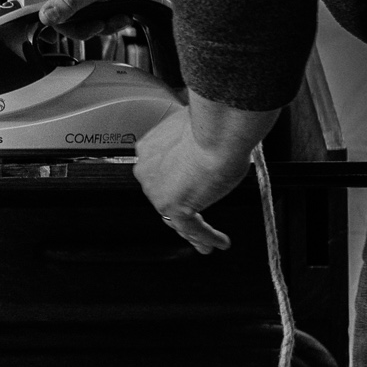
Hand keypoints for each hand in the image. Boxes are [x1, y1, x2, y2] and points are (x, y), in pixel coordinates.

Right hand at [26, 0, 161, 33]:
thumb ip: (66, 3)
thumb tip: (43, 17)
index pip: (31, 3)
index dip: (37, 20)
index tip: (51, 35)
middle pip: (58, 18)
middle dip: (80, 26)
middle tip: (95, 25)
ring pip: (79, 21)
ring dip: (99, 24)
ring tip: (115, 17)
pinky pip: (97, 17)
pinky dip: (110, 19)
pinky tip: (122, 14)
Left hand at [135, 106, 252, 253]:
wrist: (217, 131)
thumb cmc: (212, 123)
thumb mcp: (197, 128)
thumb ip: (195, 140)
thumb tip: (206, 143)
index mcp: (150, 149)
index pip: (159, 173)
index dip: (173, 182)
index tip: (185, 184)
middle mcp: (148, 171)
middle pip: (164, 196)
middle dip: (181, 207)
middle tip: (197, 216)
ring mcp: (158, 191)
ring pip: (174, 217)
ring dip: (191, 231)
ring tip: (204, 244)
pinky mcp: (174, 206)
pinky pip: (191, 228)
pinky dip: (206, 237)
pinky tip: (218, 243)